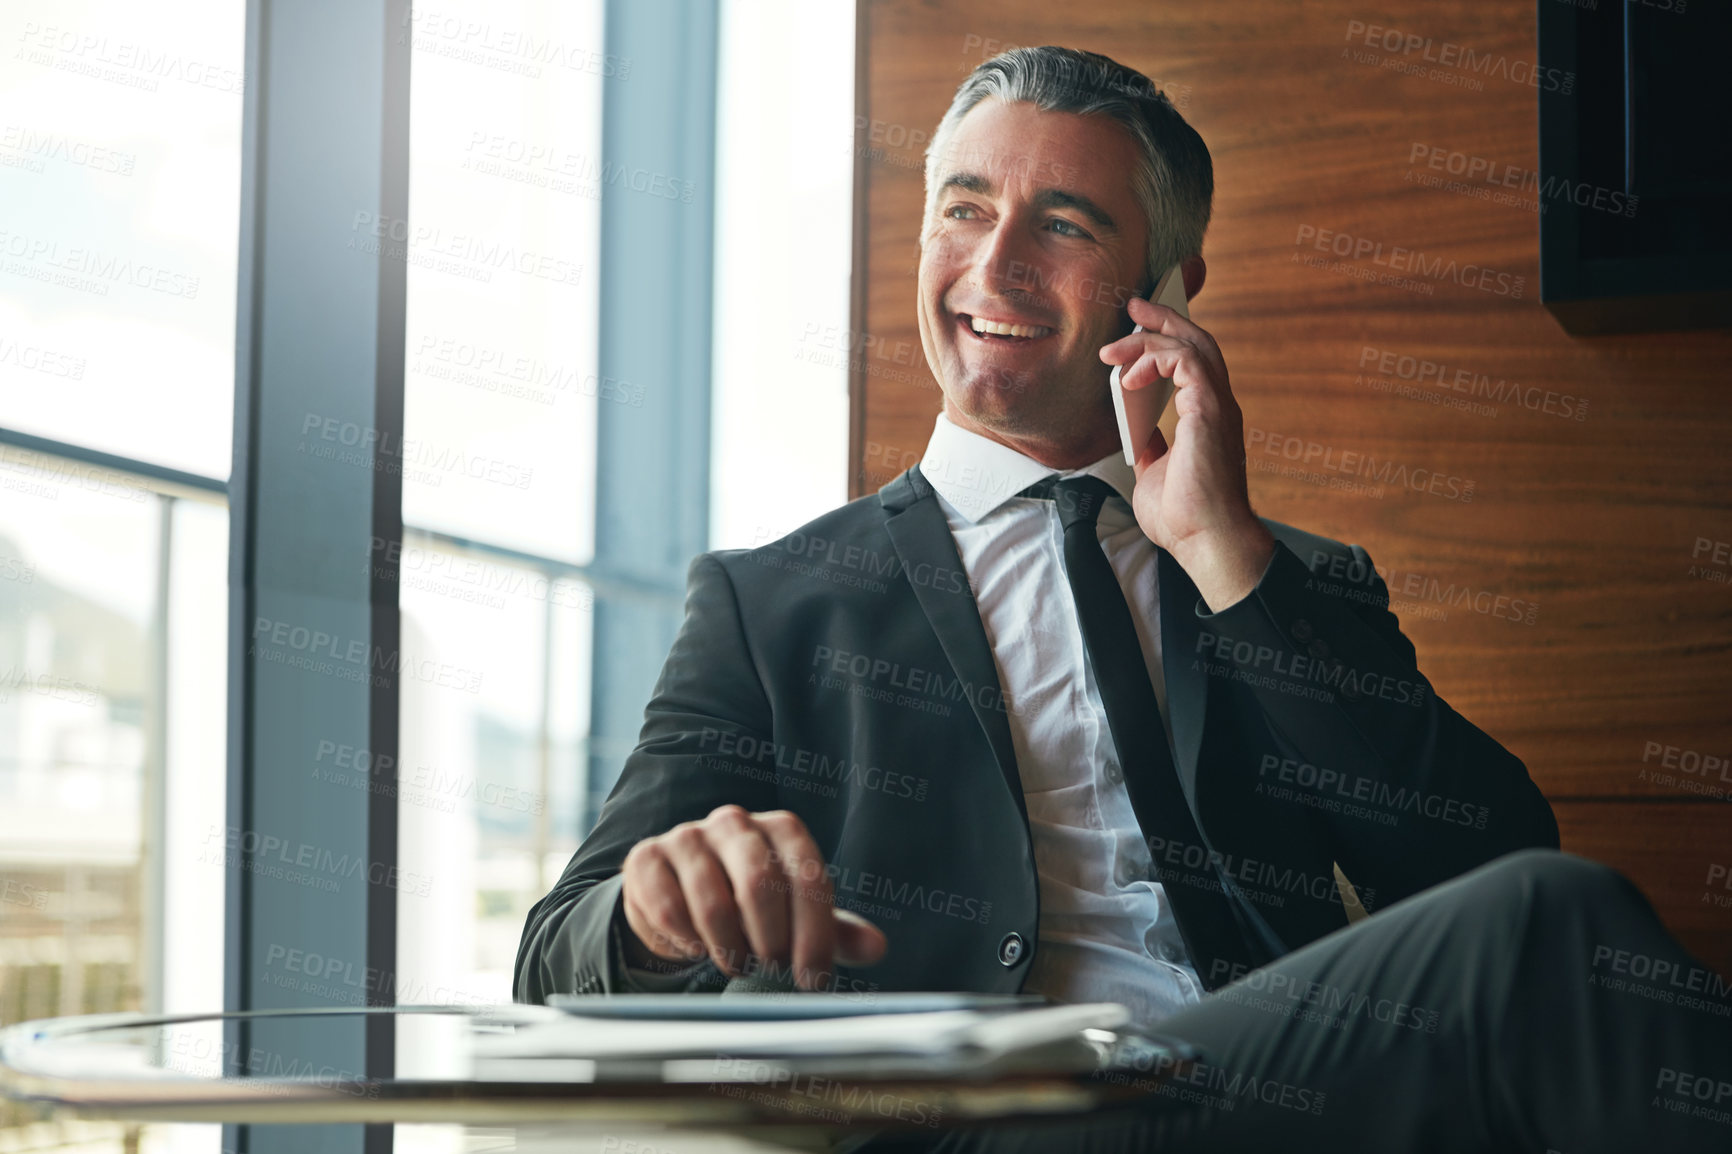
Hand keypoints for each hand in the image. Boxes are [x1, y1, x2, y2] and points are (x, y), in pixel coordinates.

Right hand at [619, 804, 888, 988]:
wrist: (678, 893)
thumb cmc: (751, 905)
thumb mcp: (796, 916)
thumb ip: (836, 931)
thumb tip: (877, 947)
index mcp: (782, 829)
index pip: (808, 876)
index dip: (814, 933)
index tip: (812, 979)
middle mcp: (735, 822)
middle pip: (760, 883)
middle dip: (770, 940)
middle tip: (771, 970)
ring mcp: (687, 836)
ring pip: (713, 903)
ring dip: (729, 948)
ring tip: (736, 963)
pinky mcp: (646, 857)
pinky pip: (670, 909)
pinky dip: (688, 941)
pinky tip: (697, 948)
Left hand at [1099, 296, 1273, 609]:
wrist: (1206, 543)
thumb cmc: (1186, 519)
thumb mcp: (1155, 473)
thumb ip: (1150, 446)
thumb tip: (1136, 432)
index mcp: (1207, 417)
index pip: (1193, 362)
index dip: (1166, 338)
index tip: (1135, 327)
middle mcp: (1217, 405)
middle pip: (1197, 342)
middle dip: (1163, 319)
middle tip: (1131, 308)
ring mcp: (1217, 406)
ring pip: (1192, 344)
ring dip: (1150, 338)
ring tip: (1114, 347)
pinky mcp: (1209, 409)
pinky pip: (1185, 361)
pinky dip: (1155, 358)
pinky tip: (1129, 376)